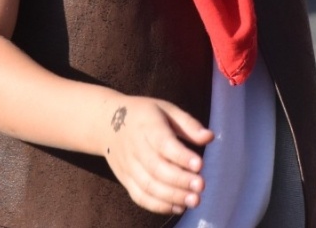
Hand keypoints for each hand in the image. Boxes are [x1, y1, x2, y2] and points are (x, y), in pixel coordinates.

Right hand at [100, 96, 212, 214]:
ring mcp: (128, 166)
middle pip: (156, 168)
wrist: (105, 123)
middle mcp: (135, 147)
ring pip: (149, 186)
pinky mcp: (125, 179)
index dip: (181, 156)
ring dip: (172, 196)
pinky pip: (140, 196)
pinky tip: (177, 207)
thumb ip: (188, 124)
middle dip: (180, 180)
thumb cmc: (144, 115)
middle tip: (201, 186)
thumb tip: (210, 137)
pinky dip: (158, 206)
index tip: (199, 165)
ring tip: (194, 200)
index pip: (163, 143)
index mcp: (147, 126)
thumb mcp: (166, 110)